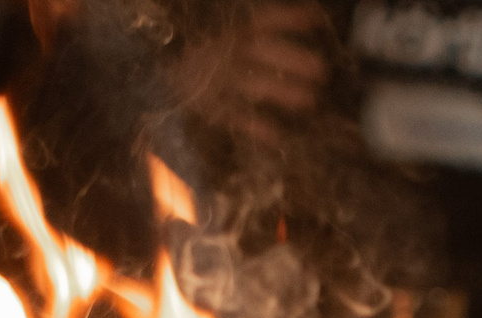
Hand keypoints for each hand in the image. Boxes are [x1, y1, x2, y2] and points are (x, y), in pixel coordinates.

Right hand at [171, 2, 331, 141]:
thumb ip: (263, 30)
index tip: (317, 19)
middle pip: (261, 50)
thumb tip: (313, 16)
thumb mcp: (229, 37)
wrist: (159, 78)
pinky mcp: (210, 108)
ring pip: (251, 84)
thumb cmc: (209, 58)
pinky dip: (255, 127)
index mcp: (232, 33)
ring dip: (282, 91)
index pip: (263, 21)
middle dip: (293, 58)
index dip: (289, 18)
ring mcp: (218, 81)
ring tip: (309, 99)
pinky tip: (277, 137)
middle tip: (322, 70)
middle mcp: (226, 53)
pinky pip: (234, 117)